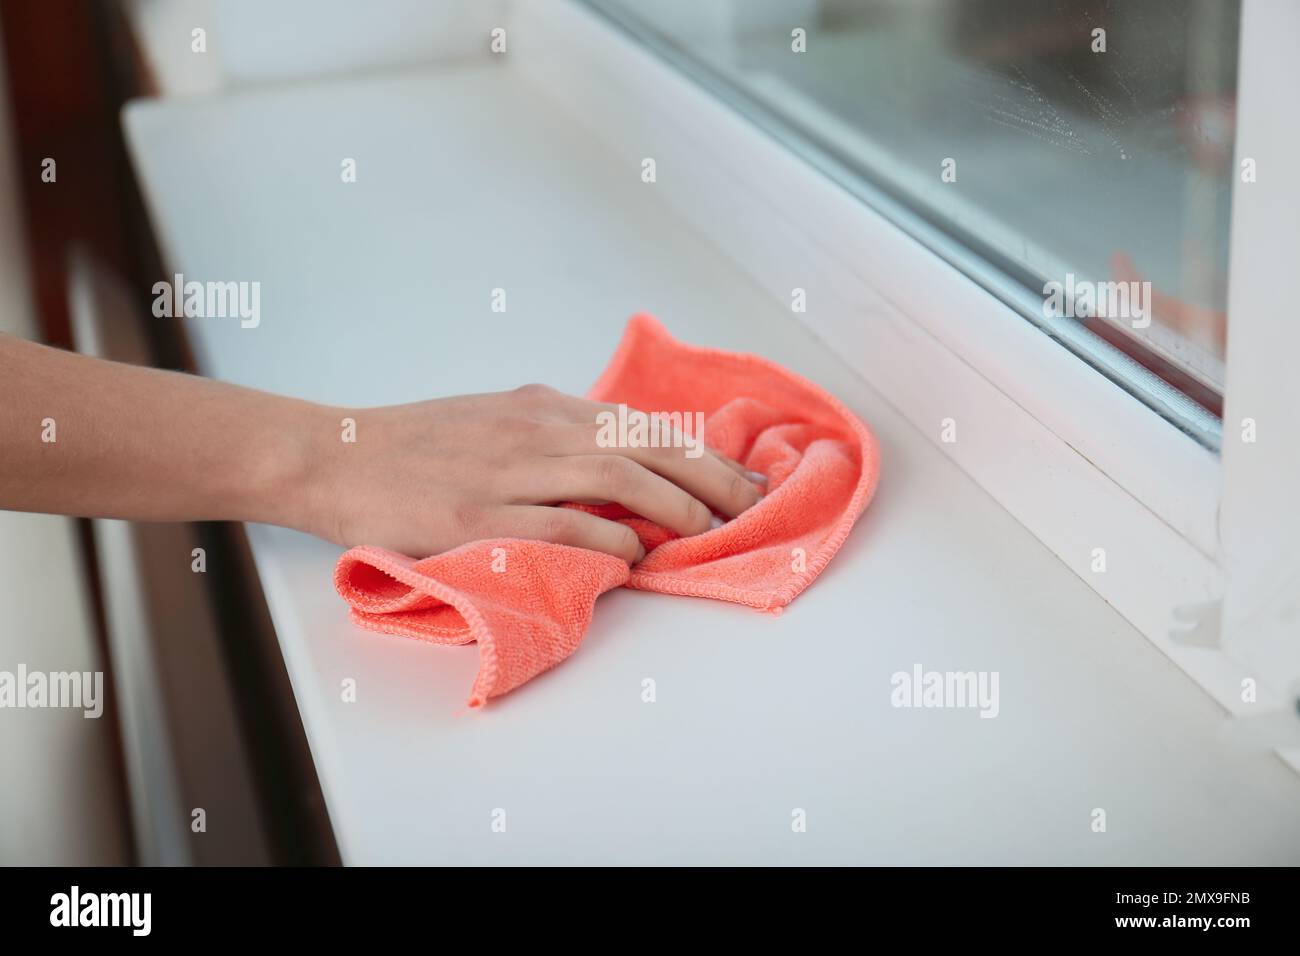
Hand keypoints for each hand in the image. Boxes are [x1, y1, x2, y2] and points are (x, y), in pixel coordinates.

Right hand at [303, 384, 764, 562]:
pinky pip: (560, 524)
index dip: (702, 453)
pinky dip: (607, 539)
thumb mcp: (496, 422)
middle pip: (646, 445)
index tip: (742, 477)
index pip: (643, 425)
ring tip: (709, 531)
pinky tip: (634, 555)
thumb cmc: (416, 445)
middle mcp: (534, 429)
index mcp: (542, 407)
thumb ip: (555, 439)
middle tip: (751, 505)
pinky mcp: (477, 515)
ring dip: (673, 504)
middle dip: (710, 476)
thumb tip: (619, 465)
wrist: (334, 454)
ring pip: (615, 476)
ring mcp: (506, 471)